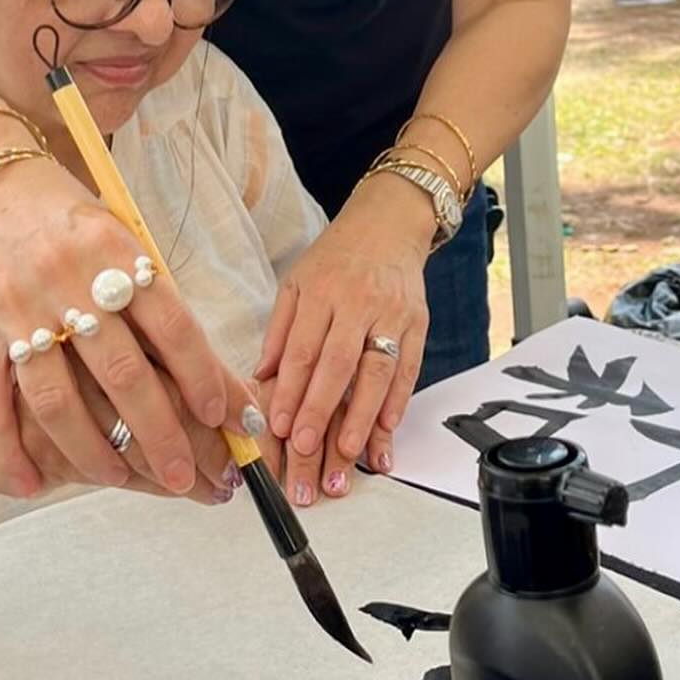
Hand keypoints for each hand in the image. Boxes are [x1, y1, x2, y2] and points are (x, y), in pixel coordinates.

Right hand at [0, 153, 240, 499]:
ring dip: (93, 449)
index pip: (171, 323)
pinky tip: (33, 484)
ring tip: (120, 478)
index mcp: (114, 250)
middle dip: (158, 433)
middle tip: (184, 475)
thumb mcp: (121, 239)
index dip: (200, 376)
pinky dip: (11, 449)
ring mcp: (17, 307)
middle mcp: (66, 278)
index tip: (223, 419)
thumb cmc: (69, 220)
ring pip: (58, 398)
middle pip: (121, 372)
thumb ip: (157, 300)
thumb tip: (213, 376)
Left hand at [255, 172, 431, 505]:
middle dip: (321, 410)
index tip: (279, 426)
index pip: (302, 351)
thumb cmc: (335, 259)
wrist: (387, 227)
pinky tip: (387, 427)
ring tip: (346, 452)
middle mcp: (357, 303)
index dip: (290, 392)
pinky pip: (409, 367)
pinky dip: (399, 400)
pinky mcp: (418, 324)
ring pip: (377, 371)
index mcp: (321, 292)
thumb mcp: (296, 284)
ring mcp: (391, 314)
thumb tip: (261, 375)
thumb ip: (279, 330)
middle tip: (306, 449)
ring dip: (362, 416)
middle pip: (338, 365)